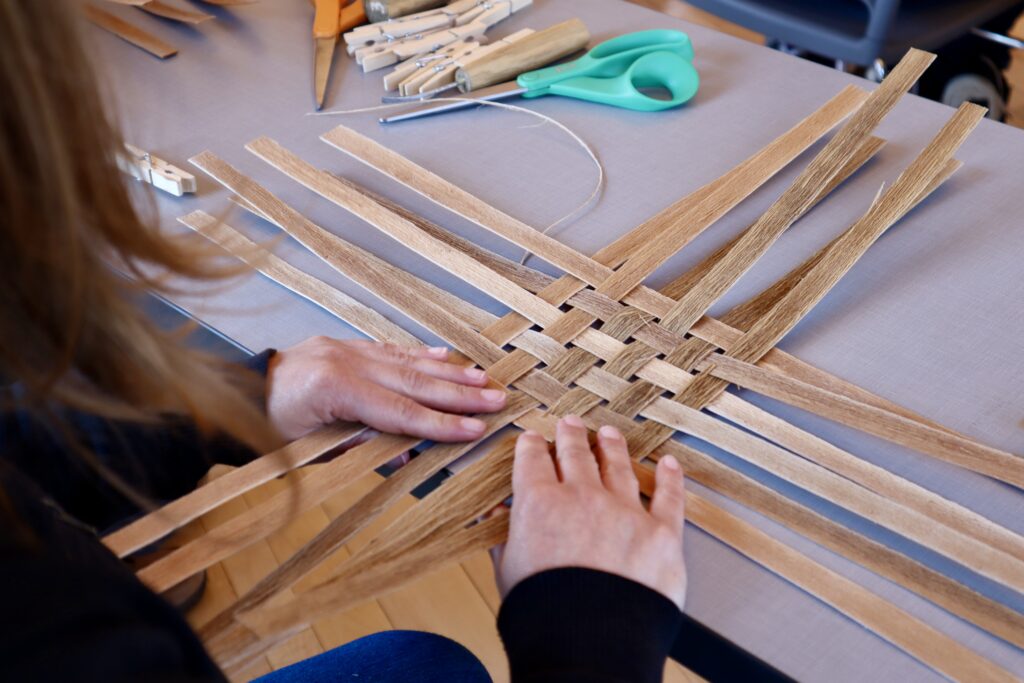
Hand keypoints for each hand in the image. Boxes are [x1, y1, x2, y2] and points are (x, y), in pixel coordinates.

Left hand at [265, 336, 506, 440]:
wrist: (235, 395)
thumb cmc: (267, 429)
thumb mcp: (310, 450)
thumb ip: (361, 449)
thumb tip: (409, 457)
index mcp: (332, 389)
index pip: (399, 412)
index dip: (440, 422)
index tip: (475, 429)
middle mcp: (343, 361)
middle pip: (412, 381)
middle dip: (458, 392)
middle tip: (495, 398)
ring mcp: (344, 349)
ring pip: (406, 360)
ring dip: (448, 371)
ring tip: (482, 378)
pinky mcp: (343, 344)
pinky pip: (389, 348)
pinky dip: (420, 353)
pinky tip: (445, 356)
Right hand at [494, 415, 686, 608]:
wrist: (589, 643)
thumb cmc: (542, 613)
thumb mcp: (507, 571)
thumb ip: (504, 537)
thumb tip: (498, 516)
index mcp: (539, 503)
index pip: (532, 460)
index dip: (532, 446)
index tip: (534, 440)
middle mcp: (582, 497)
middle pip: (576, 454)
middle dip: (571, 435)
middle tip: (571, 423)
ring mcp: (625, 511)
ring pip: (619, 466)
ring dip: (613, 446)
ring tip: (609, 434)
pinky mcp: (661, 532)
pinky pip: (668, 496)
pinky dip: (670, 477)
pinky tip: (668, 464)